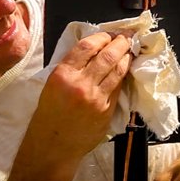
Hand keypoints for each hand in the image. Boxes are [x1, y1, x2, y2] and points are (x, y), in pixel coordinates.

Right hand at [31, 32, 132, 157]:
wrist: (53, 146)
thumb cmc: (49, 114)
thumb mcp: (52, 84)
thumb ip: (71, 66)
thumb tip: (94, 49)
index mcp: (62, 74)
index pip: (87, 46)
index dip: (102, 37)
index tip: (108, 34)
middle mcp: (80, 84)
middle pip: (107, 55)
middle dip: (121, 42)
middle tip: (127, 37)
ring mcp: (96, 98)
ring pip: (118, 71)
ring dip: (126, 57)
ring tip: (130, 50)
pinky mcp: (106, 111)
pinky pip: (118, 88)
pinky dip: (123, 76)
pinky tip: (125, 70)